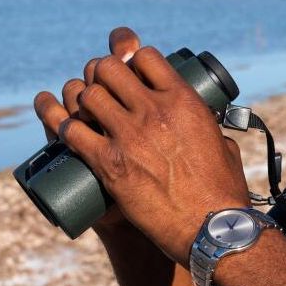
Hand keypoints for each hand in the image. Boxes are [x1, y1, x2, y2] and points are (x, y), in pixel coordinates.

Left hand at [43, 27, 249, 263]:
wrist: (211, 228)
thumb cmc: (222, 190)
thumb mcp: (222, 143)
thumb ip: (211, 126)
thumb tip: (207, 121)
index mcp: (183, 100)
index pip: (144, 56)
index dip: (130, 59)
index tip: (127, 70)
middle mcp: (154, 111)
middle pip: (108, 68)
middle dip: (99, 73)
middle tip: (100, 89)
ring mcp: (129, 136)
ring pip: (87, 95)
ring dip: (80, 99)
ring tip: (83, 109)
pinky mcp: (109, 165)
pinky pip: (72, 132)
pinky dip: (63, 126)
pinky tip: (65, 128)